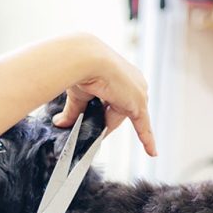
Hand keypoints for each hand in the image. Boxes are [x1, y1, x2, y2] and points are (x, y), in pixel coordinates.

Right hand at [52, 37, 156, 156]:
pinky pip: (144, 126)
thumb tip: (60, 124)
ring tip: (94, 131)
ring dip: (109, 126)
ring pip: (124, 118)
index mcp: (120, 74)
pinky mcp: (138, 104)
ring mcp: (138, 92)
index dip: (103, 113)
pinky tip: (152, 153)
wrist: (83, 59)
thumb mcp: (78, 94)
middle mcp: (133, 81)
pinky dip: (148, 140)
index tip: (93, 123)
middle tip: (88, 128)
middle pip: (119, 110)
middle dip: (104, 121)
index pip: (114, 100)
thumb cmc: (78, 69)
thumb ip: (74, 111)